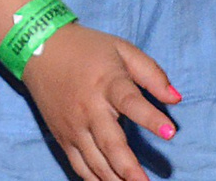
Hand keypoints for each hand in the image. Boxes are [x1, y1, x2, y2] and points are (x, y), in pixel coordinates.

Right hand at [22, 22, 180, 180]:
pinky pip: (79, 166)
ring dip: (115, 180)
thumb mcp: (122, 49)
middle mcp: (89, 108)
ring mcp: (74, 126)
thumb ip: (151, 73)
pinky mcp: (63, 137)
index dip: (150, 118)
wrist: (39, 48)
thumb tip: (176, 98)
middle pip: (110, 143)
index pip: (130, 102)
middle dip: (129, 168)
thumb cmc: (87, 49)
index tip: (171, 132)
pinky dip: (95, 180)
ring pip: (95, 161)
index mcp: (107, 83)